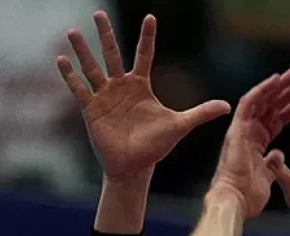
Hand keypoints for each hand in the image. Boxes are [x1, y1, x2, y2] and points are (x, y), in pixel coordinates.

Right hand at [58, 13, 231, 180]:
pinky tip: (61, 59)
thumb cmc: (155, 146)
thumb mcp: (180, 125)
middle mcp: (121, 86)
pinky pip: (79, 89)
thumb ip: (201, 113)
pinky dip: (70, 76)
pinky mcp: (91, 109)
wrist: (135, 166)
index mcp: (141, 86)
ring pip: (92, 67)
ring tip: (72, 31)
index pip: (144, 54)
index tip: (150, 16)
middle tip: (98, 13)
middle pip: (112, 54)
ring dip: (82, 50)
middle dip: (105, 34)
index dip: (147, 36)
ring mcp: (104, 96)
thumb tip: (228, 106)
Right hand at [210, 67, 289, 216]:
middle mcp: (249, 132)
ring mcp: (242, 129)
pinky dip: (264, 89)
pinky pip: (250, 103)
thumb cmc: (248, 196)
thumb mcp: (268, 177)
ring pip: (263, 99)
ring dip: (281, 85)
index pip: (278, 119)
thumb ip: (273, 164)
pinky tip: (278, 78)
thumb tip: (278, 154)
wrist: (234, 203)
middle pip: (273, 105)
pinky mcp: (237, 129)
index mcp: (256, 143)